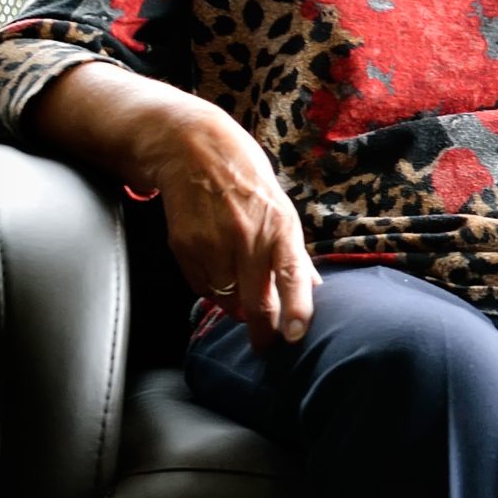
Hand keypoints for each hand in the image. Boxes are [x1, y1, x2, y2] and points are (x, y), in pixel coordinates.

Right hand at [139, 106, 315, 348]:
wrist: (194, 151)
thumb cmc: (247, 183)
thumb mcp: (281, 211)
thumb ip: (294, 254)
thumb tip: (313, 289)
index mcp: (280, 228)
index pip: (293, 277)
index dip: (296, 311)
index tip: (296, 337)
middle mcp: (248, 237)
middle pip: (255, 302)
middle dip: (263, 332)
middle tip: (265, 346)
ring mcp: (213, 243)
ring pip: (226, 300)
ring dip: (235, 308)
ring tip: (241, 299)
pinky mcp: (184, 246)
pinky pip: (201, 287)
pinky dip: (212, 291)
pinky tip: (218, 274)